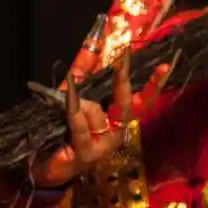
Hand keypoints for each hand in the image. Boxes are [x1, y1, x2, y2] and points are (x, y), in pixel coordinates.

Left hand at [30, 56, 171, 186]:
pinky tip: (68, 103)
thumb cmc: (63, 128)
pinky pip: (80, 125)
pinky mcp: (85, 154)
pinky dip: (73, 111)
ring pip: (96, 111)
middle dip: (122, 82)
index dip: (154, 86)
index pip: (141, 101)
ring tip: (65, 102)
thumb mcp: (73, 94)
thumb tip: (94, 45)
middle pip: (126, 105)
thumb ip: (83, 71)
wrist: (44, 162)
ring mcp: (102, 146)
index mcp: (117, 120)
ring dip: (78, 103)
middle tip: (120, 63)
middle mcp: (116, 133)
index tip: (164, 66)